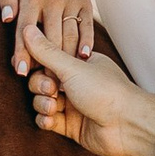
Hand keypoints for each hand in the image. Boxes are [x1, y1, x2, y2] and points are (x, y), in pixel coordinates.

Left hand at [0, 0, 93, 75]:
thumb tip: (6, 20)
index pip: (26, 29)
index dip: (23, 52)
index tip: (22, 72)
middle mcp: (53, 0)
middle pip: (50, 38)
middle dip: (46, 63)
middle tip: (42, 85)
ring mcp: (71, 2)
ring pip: (70, 36)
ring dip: (66, 59)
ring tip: (60, 80)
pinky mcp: (85, 4)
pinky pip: (87, 27)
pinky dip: (86, 43)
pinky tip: (82, 59)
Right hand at [20, 22, 154, 155]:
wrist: (127, 125)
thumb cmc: (106, 91)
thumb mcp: (72, 67)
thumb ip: (46, 51)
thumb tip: (27, 29)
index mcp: (79, 63)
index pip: (48, 58)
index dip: (36, 63)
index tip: (29, 66)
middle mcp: (75, 82)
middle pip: (41, 80)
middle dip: (40, 86)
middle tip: (52, 90)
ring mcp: (73, 104)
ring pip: (42, 101)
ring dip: (42, 104)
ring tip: (54, 107)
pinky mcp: (71, 125)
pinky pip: (48, 120)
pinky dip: (45, 120)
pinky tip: (51, 120)